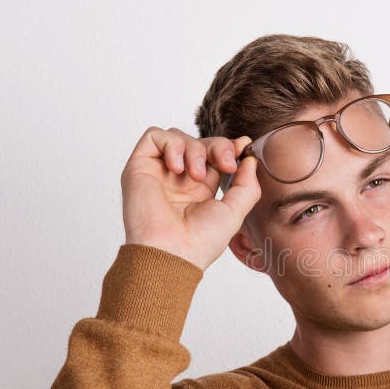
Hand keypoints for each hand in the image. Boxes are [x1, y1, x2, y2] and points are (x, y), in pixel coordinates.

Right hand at [120, 126, 260, 270]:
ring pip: (178, 136)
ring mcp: (159, 172)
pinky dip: (172, 145)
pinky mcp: (140, 167)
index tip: (243, 146)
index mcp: (200, 189)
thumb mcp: (235, 212)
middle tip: (225, 164)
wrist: (172, 253)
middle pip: (200, 142)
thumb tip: (250, 160)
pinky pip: (154, 136)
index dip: (228, 147)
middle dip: (218, 146)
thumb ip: (247, 185)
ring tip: (196, 175)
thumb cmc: (200, 241)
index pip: (214, 156)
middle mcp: (178, 179)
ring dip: (195, 149)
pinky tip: (178, 168)